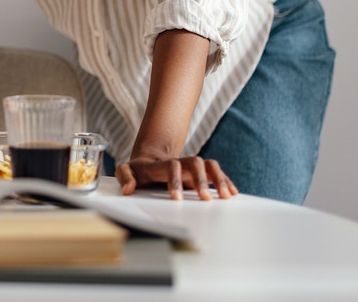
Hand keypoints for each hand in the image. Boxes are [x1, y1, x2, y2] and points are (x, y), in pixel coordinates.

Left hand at [115, 155, 238, 200]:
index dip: (175, 180)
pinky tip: (233, 193)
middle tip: (206, 199)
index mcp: (161, 164)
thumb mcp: (127, 171)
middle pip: (195, 163)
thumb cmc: (139, 170)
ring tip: (226, 196)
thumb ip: (125, 177)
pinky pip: (216, 172)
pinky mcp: (200, 173)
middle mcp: (179, 162)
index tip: (177, 198)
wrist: (151, 158)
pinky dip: (226, 181)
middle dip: (201, 180)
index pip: (171, 166)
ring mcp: (191, 167)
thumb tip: (129, 189)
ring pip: (209, 165)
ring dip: (219, 179)